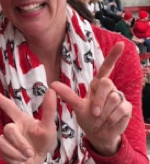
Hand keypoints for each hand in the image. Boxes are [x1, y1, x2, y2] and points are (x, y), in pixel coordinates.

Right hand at [0, 88, 56, 163]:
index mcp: (21, 119)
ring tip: (26, 157)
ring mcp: (6, 139)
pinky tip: (20, 161)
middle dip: (19, 142)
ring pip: (1, 141)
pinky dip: (13, 158)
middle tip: (29, 152)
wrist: (39, 162)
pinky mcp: (2, 150)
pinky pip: (1, 152)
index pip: (7, 106)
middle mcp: (12, 127)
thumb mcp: (49, 127)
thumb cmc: (44, 142)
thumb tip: (51, 91)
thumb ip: (49, 109)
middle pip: (8, 129)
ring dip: (15, 151)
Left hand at [51, 42, 130, 156]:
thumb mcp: (76, 106)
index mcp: (97, 84)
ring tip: (99, 119)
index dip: (113, 56)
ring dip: (104, 112)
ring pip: (113, 98)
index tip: (120, 44)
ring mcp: (119, 97)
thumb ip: (67, 94)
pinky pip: (120, 109)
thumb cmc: (87, 118)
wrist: (98, 134)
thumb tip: (52, 84)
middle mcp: (109, 88)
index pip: (106, 67)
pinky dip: (112, 118)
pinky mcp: (126, 107)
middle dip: (98, 100)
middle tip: (93, 112)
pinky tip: (108, 122)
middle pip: (106, 83)